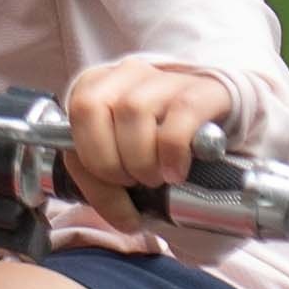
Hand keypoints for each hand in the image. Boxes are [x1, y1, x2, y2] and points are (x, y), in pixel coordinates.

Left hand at [60, 58, 236, 230]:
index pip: (73, 119)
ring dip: (141, 159)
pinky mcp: (201, 90)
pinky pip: (180, 115)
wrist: (215, 121)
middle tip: (132, 183)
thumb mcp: (124, 161)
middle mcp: (126, 74)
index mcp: (96, 86)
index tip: (112, 191)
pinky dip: (173, 153)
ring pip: (133, 110)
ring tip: (156, 178)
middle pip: (92, 108)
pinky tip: (176, 172)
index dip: (89, 165)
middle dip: (107, 161)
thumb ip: (103, 180)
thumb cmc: (159, 143)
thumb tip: (120, 214)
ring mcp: (164, 78)